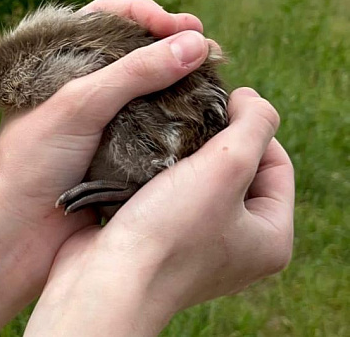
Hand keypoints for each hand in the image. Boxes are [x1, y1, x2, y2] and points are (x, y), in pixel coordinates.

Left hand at [0, 0, 209, 224]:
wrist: (16, 236)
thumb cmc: (30, 164)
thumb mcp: (78, 106)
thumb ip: (134, 72)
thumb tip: (194, 44)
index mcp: (60, 65)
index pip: (106, 19)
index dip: (145, 15)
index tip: (180, 24)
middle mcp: (81, 89)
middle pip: (136, 53)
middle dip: (172, 47)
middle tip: (210, 50)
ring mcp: (101, 123)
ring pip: (150, 92)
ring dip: (181, 85)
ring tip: (213, 82)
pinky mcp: (117, 155)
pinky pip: (154, 130)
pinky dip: (178, 122)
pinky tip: (200, 120)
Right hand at [25, 88, 294, 335]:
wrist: (105, 280)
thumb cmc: (168, 231)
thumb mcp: (227, 166)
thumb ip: (254, 124)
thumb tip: (253, 101)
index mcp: (269, 238)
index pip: (277, 164)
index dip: (252, 126)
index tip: (220, 101)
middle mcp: (237, 247)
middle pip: (238, 172)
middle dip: (213, 140)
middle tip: (188, 118)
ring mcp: (196, 247)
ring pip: (198, 182)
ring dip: (181, 155)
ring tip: (163, 135)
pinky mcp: (159, 242)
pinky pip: (168, 196)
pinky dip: (157, 175)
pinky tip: (142, 158)